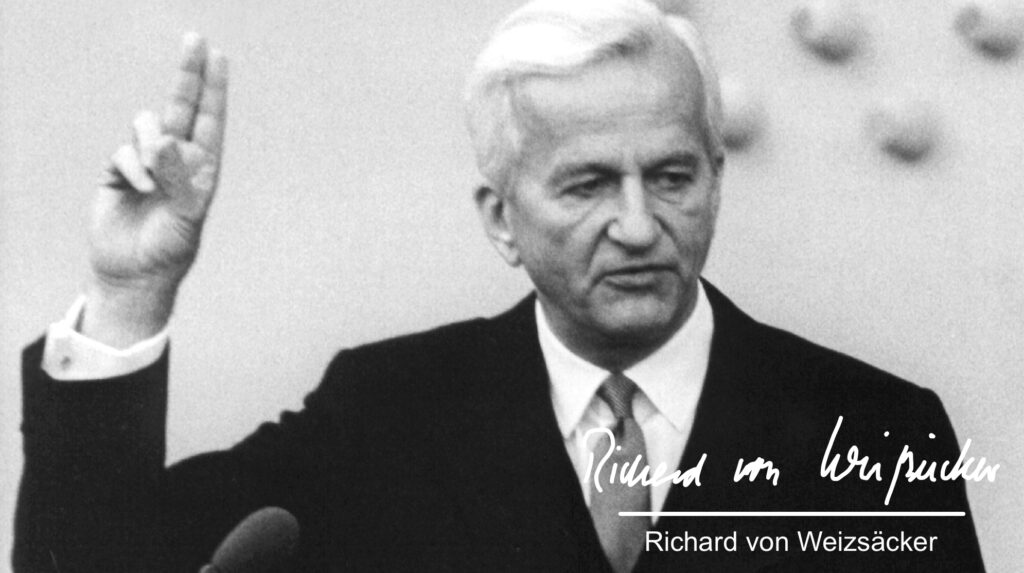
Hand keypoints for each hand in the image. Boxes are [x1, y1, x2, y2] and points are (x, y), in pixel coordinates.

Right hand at [82, 33, 227, 346]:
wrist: (135, 274)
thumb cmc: (171, 250)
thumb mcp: (186, 217)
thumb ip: (179, 179)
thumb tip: (165, 140)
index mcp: (203, 167)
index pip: (210, 119)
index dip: (214, 88)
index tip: (218, 56)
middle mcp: (177, 159)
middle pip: (182, 106)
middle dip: (188, 74)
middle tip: (195, 39)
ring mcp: (148, 163)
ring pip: (146, 125)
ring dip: (149, 145)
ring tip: (152, 179)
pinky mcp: (119, 171)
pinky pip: (123, 150)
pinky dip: (130, 166)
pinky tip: (135, 188)